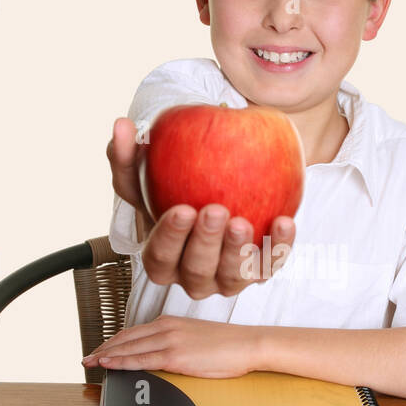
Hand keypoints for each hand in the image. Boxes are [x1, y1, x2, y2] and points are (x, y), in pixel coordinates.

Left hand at [82, 315, 262, 378]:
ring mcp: (170, 340)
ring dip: (107, 356)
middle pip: (125, 338)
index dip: (113, 342)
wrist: (248, 344)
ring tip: (91, 364)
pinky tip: (109, 365)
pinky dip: (121, 362)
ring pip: (129, 348)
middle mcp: (166, 327)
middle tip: (87, 359)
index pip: (133, 332)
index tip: (100, 350)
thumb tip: (160, 356)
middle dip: (103, 349)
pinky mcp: (176, 355)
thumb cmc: (229, 344)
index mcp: (170, 322)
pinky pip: (141, 359)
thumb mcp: (196, 339)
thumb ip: (175, 344)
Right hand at [107, 116, 295, 298]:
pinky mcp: (259, 271)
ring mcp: (227, 278)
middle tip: (216, 211)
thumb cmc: (175, 186)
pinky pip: (271, 264)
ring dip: (238, 251)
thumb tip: (121, 126)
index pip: (159, 257)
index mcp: (162, 258)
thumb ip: (129, 155)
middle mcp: (193, 276)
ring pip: (232, 277)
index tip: (182, 209)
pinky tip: (284, 221)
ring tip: (243, 221)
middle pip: (196, 271)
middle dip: (206, 244)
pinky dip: (279, 246)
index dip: (170, 238)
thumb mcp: (148, 172)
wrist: (221, 187)